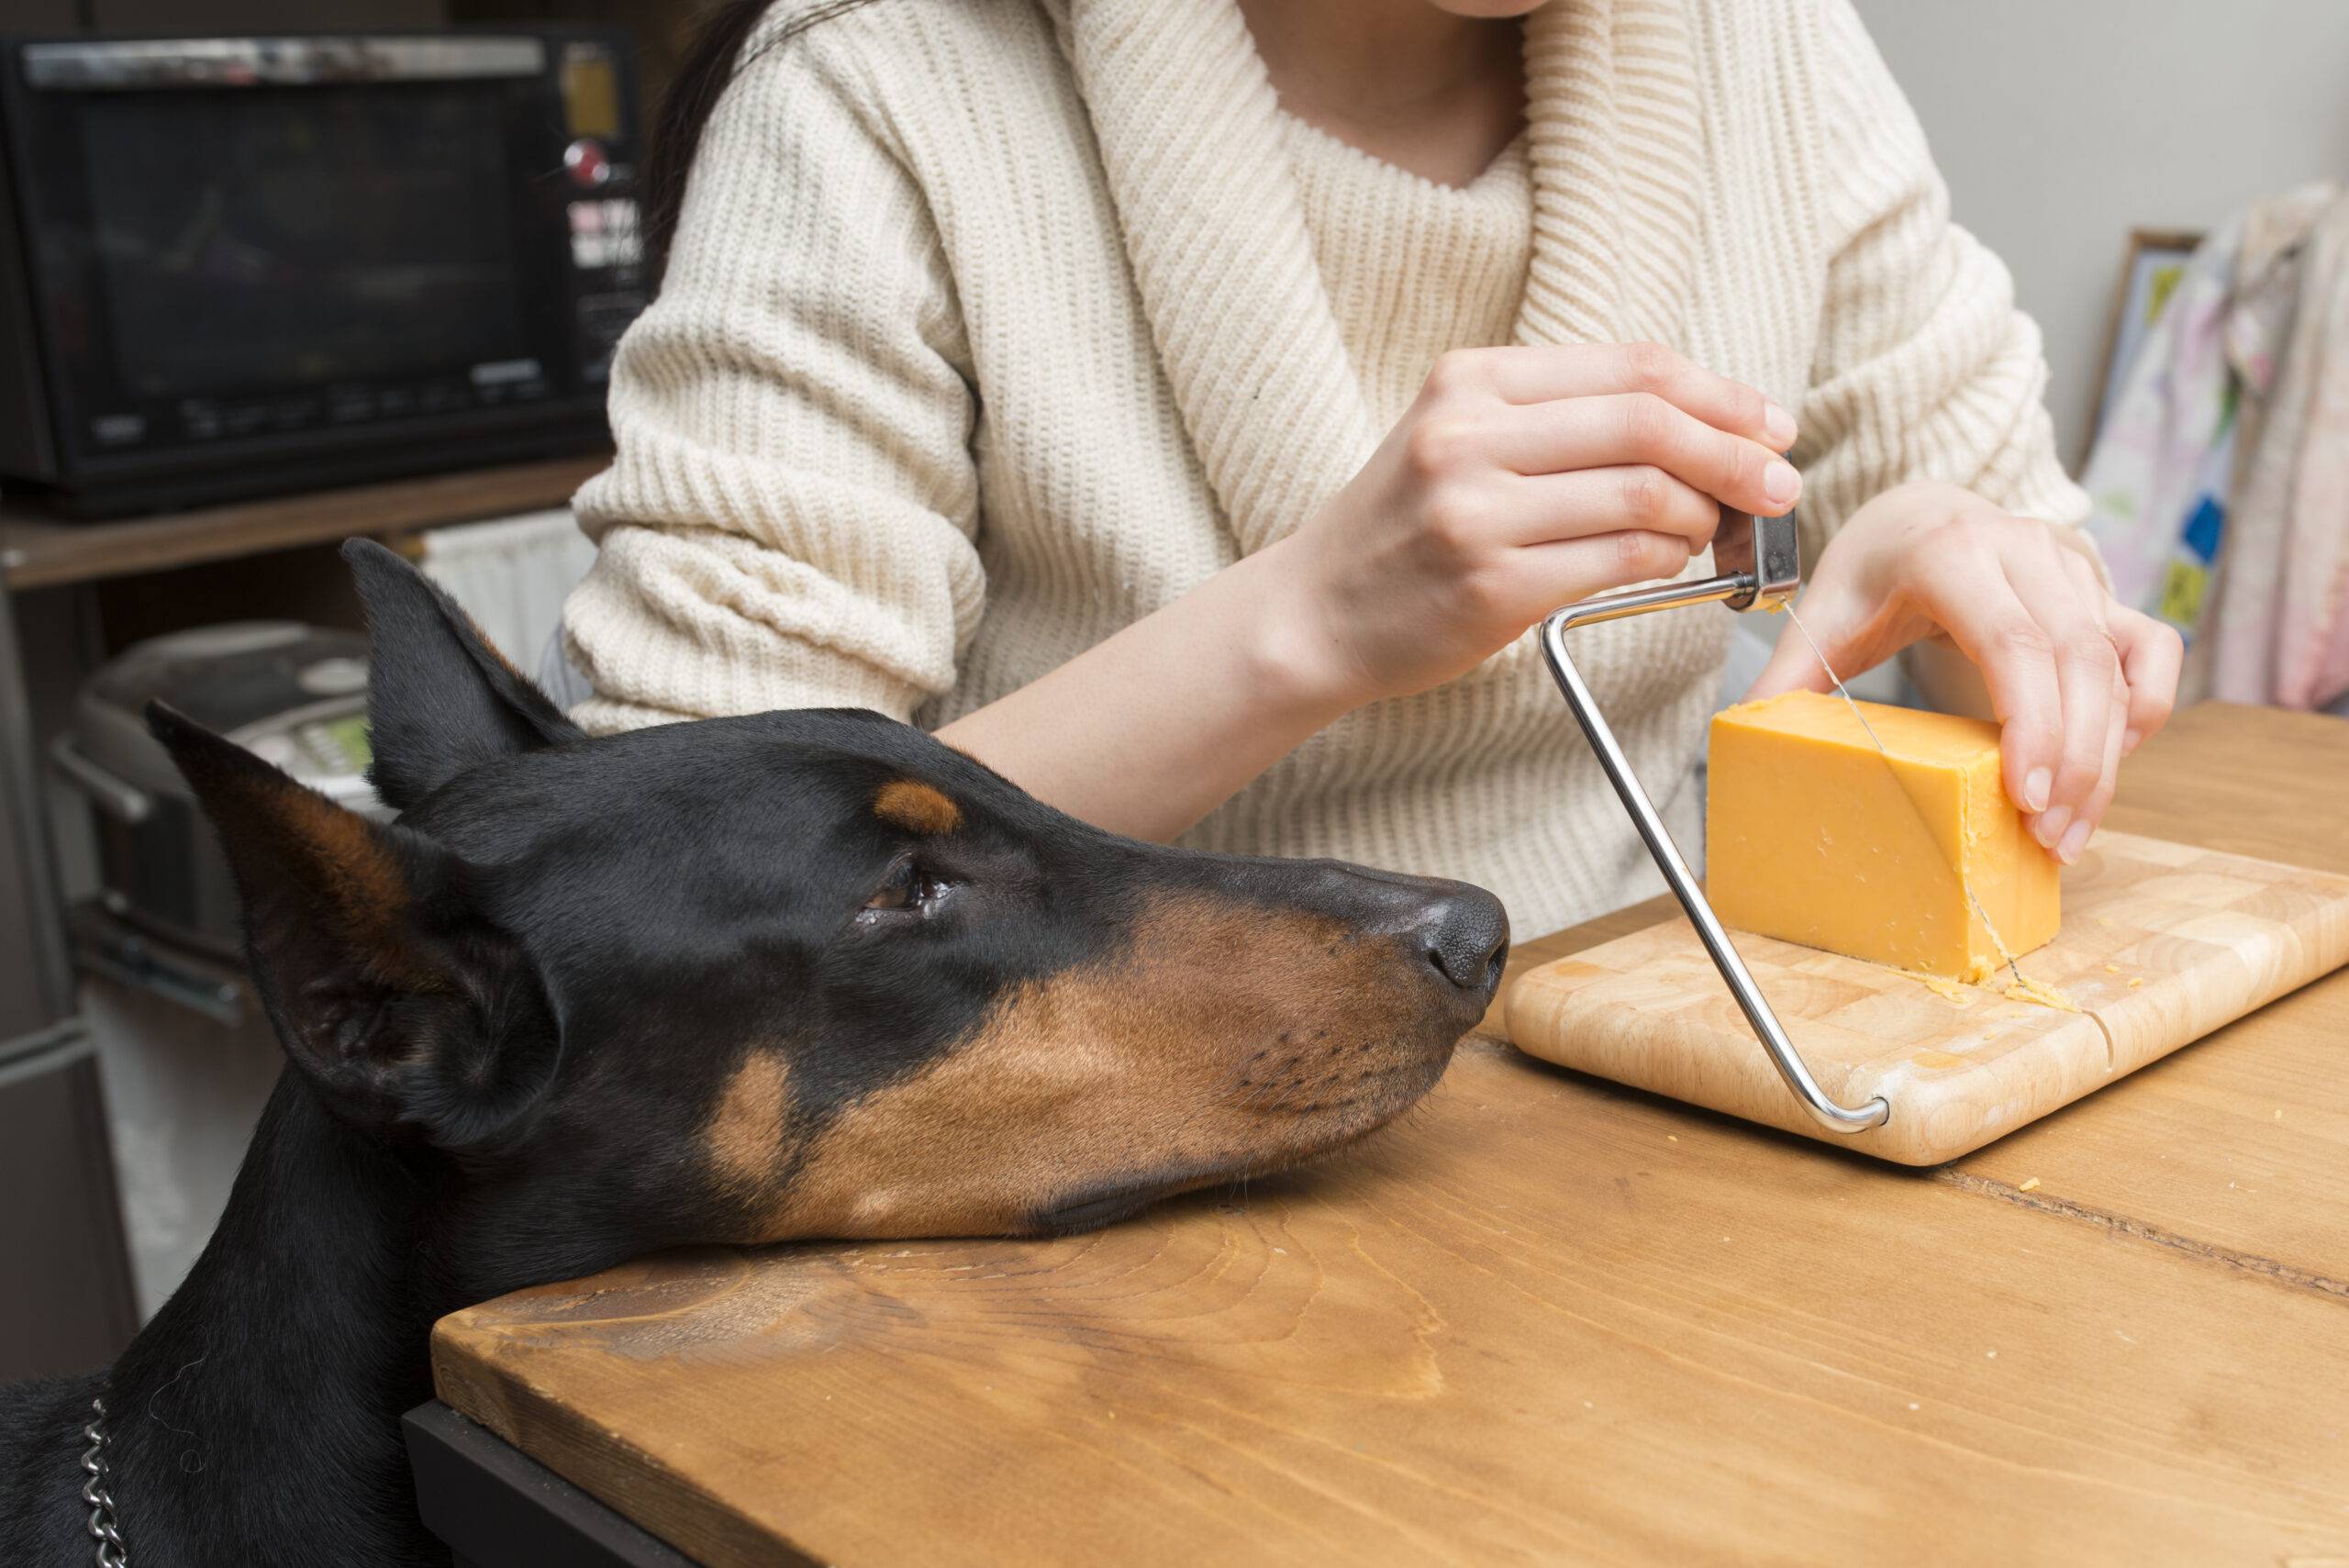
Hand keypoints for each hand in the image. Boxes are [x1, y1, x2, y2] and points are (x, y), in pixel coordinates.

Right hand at [1269, 342, 1801, 704]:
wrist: (1314, 612)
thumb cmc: (1404, 528)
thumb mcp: (1460, 437)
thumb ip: (1560, 419)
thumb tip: (1702, 426)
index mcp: (1471, 380)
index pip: (1630, 368)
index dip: (1719, 393)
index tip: (1769, 423)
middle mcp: (1469, 436)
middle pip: (1646, 423)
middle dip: (1735, 454)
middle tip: (1781, 483)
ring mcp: (1476, 512)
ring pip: (1642, 496)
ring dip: (1704, 515)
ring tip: (1714, 531)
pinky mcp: (1491, 586)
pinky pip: (1618, 562)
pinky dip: (1667, 561)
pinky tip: (1673, 562)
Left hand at [1747, 481, 2183, 862]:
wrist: (1920, 511)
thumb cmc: (1870, 570)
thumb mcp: (1821, 615)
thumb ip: (1786, 679)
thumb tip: (1747, 742)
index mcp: (1950, 552)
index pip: (2013, 641)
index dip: (2031, 722)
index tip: (2026, 797)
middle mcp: (2025, 551)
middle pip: (2077, 662)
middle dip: (2075, 759)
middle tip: (2049, 839)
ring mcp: (2074, 567)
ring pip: (2117, 664)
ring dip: (2108, 755)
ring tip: (2071, 831)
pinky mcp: (2104, 590)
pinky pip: (2150, 650)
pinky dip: (2143, 709)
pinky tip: (2109, 762)